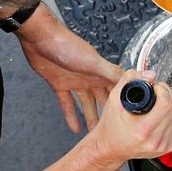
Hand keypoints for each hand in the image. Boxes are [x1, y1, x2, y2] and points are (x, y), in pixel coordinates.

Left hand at [10, 5, 123, 132]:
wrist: (39, 38)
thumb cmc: (66, 45)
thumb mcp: (93, 62)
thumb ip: (111, 73)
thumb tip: (132, 79)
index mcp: (99, 71)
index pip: (115, 89)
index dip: (122, 102)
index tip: (128, 116)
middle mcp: (89, 76)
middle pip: (101, 99)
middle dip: (107, 114)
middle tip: (112, 129)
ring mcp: (74, 81)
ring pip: (85, 103)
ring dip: (90, 117)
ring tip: (94, 132)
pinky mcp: (59, 84)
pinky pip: (67, 103)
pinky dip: (71, 116)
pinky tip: (75, 127)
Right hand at [86, 74, 171, 162]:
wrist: (110, 148)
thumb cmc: (111, 127)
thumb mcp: (114, 99)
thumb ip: (129, 80)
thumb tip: (150, 74)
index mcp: (143, 131)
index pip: (166, 103)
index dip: (162, 89)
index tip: (154, 87)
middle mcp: (155, 140)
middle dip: (168, 93)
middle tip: (157, 91)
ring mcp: (164, 145)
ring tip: (160, 99)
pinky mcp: (169, 146)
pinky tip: (165, 110)